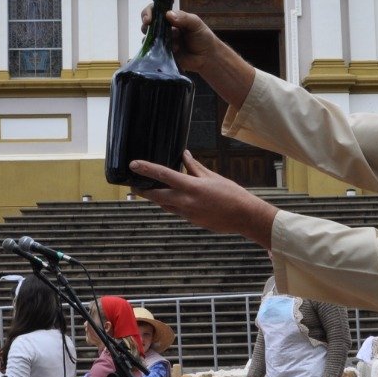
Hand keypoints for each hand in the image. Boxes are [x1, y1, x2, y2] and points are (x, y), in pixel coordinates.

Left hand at [130, 151, 276, 248]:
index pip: (163, 175)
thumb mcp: (212, 177)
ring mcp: (187, 214)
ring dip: (157, 198)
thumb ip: (195, 167)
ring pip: (165, 205)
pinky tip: (175, 199)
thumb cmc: (231, 194)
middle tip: (135, 185)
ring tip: (151, 191)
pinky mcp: (191, 221)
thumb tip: (184, 155)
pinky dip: (172, 204)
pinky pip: (176, 211)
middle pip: (157, 196)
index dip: (146, 169)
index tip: (134, 165)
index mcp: (191, 187)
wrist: (243, 216)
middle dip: (144, 191)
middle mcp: (186, 201)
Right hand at [139, 6, 220, 72]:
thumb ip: (184, 18)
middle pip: (148, 24)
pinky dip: (160, 50)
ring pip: (150, 39)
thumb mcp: (196, 24)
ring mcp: (163, 42)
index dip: (149, 12)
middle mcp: (165, 29)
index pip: (156, 10)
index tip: (148, 19)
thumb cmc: (203, 37)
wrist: (207, 57)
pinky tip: (174, 51)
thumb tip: (168, 14)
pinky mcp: (163, 54)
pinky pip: (154, 52)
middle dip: (146, 26)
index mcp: (172, 19)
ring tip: (173, 44)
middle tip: (149, 29)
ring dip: (157, 40)